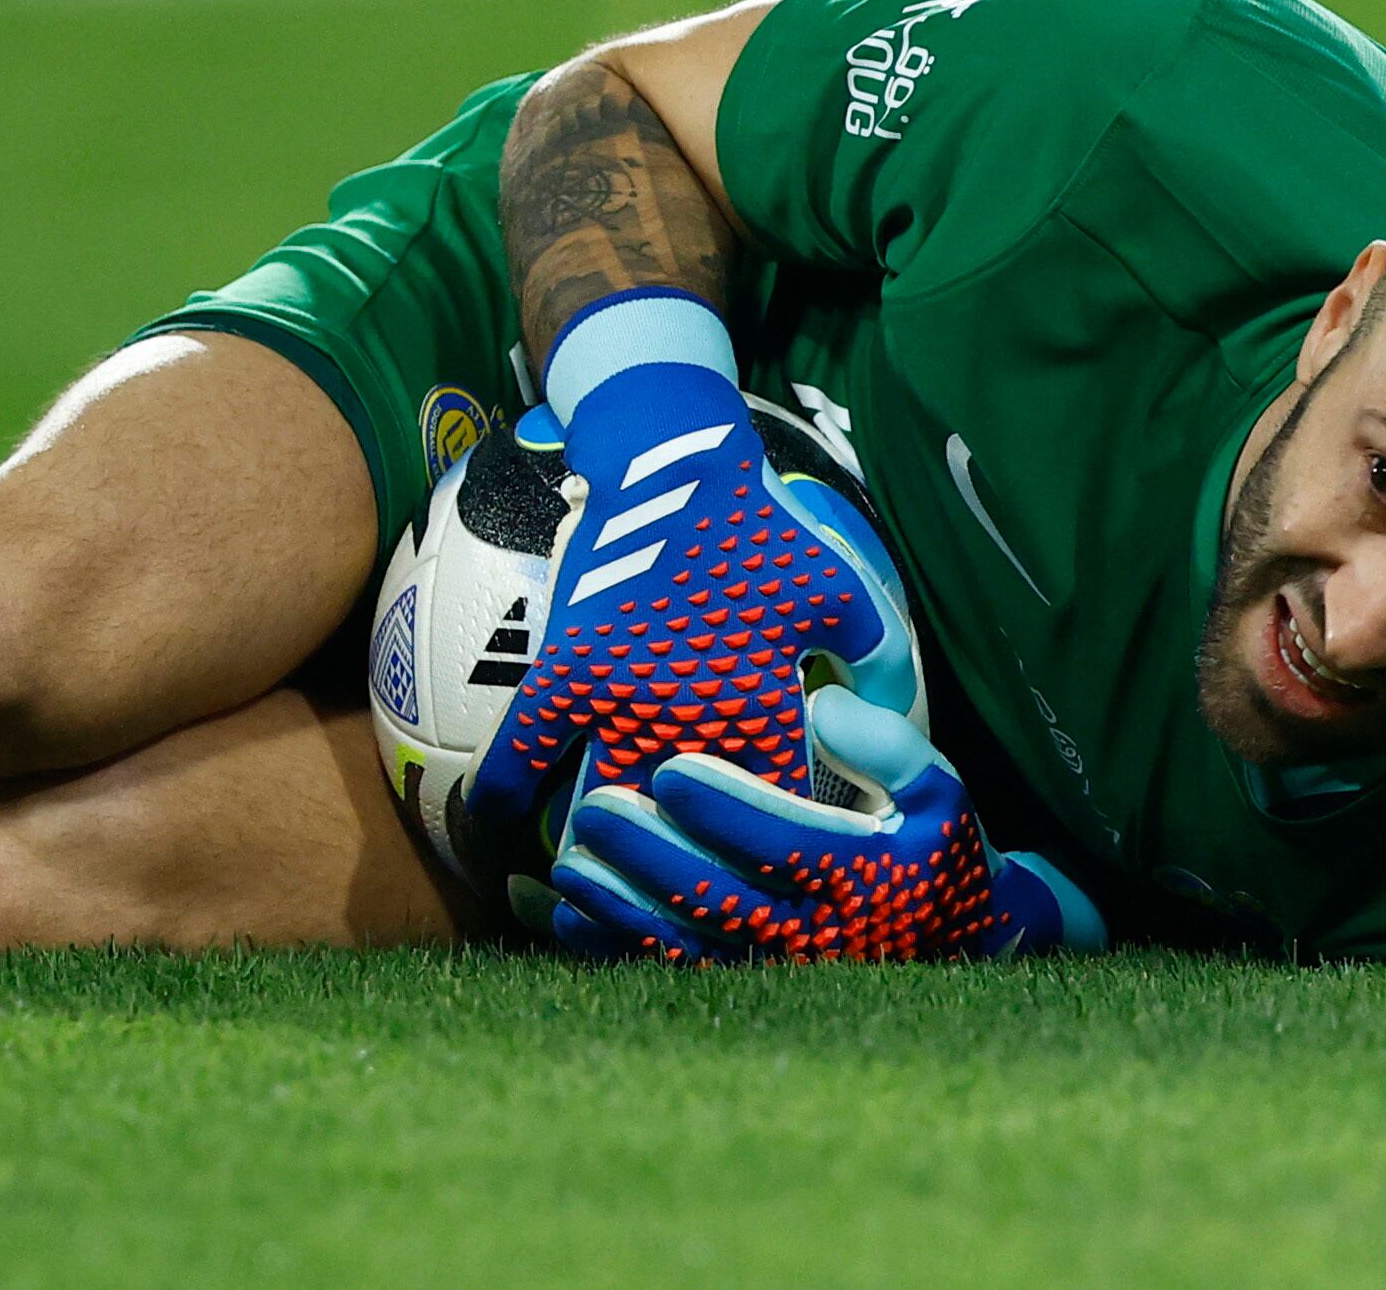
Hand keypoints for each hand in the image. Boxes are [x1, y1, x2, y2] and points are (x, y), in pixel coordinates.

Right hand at [459, 290, 917, 908]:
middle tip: (682, 919)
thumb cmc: (762, 532)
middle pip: (688, 832)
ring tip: (599, 901)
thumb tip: (892, 718)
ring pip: (609, 810)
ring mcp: (625, 698)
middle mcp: (695, 717)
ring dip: (603, 860)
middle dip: (688, 883)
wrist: (674, 465)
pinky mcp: (567, 672)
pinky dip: (508, 796)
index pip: (775, 814)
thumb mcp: (841, 592)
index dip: (774, 861)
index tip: (769, 893)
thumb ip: (877, 662)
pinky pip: (527, 753)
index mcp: (765, 708)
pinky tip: (492, 835)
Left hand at [548, 685, 1108, 961]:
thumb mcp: (936, 784)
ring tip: (567, 863)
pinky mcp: (744, 993)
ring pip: (682, 949)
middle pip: (719, 901)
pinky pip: (665, 978)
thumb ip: (885, 742)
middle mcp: (819, 938)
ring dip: (619, 909)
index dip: (725, 810)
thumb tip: (818, 708)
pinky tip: (559, 916)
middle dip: (650, 857)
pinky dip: (608, 950)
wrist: (961, 943)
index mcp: (865, 877)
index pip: (787, 845)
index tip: (671, 769)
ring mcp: (776, 976)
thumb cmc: (932, 845)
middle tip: (595, 811)